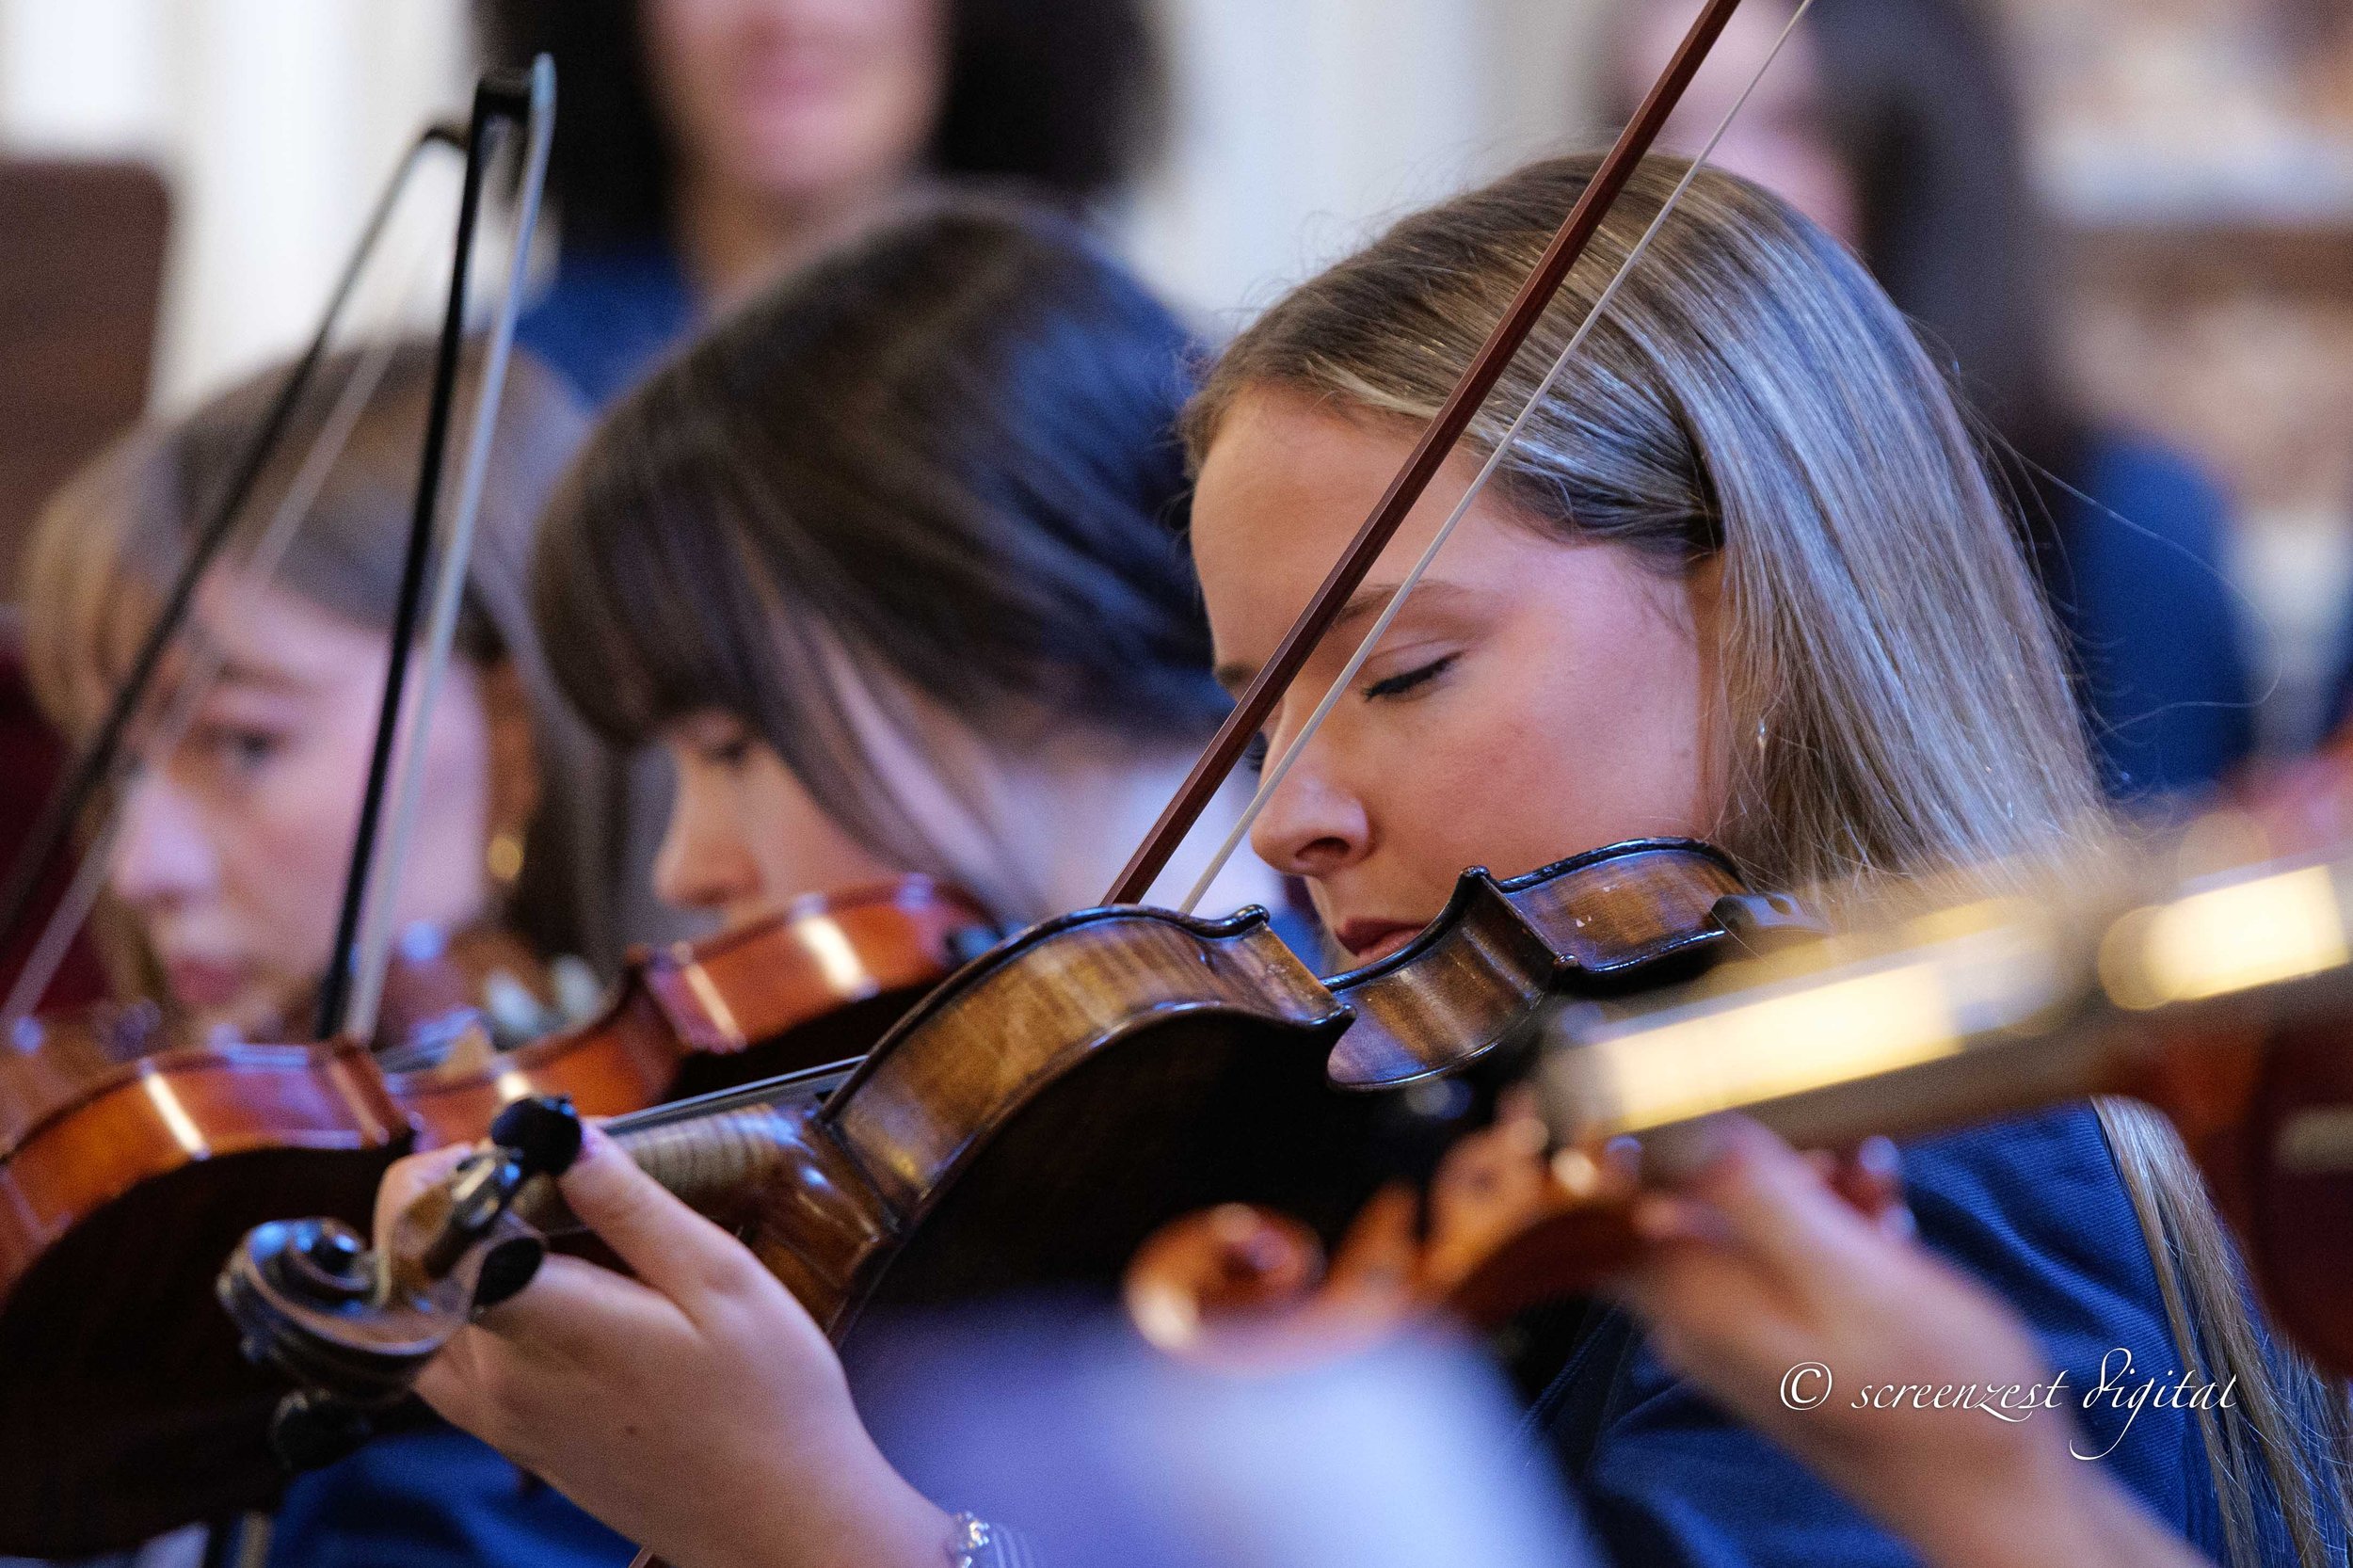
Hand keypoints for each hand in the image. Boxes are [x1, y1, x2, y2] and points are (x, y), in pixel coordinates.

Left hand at [375, 1128, 948, 1567]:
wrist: (776, 1521)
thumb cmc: (768, 1401)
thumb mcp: (721, 1280)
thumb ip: (632, 1206)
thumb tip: (565, 1138)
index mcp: (547, 1329)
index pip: (433, 1236)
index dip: (453, 1172)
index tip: (519, 1148)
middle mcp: (497, 1380)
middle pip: (417, 1268)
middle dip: (457, 1200)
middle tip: (540, 1173)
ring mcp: (495, 1419)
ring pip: (418, 1316)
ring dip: (452, 1255)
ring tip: (534, 1223)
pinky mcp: (510, 1440)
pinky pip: (447, 1360)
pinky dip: (467, 1306)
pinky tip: (543, 1285)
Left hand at [1610, 1116, 2206, 1567]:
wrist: (2000, 1493)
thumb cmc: (1938, 1398)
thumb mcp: (1854, 1279)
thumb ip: (1765, 1203)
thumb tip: (1695, 1130)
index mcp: (1696, 1307)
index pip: (1604, 1213)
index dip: (1631, 1149)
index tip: (1685, 1105)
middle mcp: (1700, 1324)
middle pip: (1680, 1204)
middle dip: (1751, 1161)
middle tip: (1825, 1155)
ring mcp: (1743, 1336)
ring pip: (1742, 1227)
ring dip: (1803, 1190)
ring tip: (1872, 1181)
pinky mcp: (1788, 1340)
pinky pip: (1785, 1261)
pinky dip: (1829, 1228)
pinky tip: (1885, 1216)